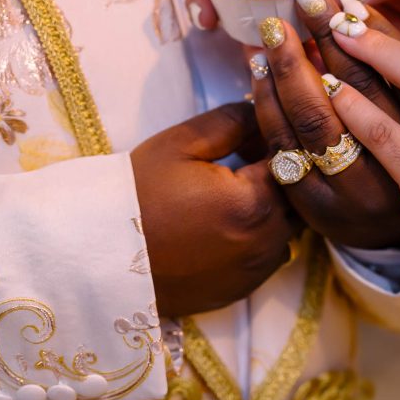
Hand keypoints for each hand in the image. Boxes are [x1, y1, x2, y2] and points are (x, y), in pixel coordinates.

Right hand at [132, 103, 297, 316]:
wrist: (98, 257)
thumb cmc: (136, 194)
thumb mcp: (181, 144)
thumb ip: (233, 121)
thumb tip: (266, 112)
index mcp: (256, 200)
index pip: (296, 162)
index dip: (282, 142)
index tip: (262, 133)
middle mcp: (267, 239)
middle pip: (301, 198)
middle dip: (286, 176)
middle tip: (252, 160)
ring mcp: (258, 268)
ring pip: (291, 228)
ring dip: (277, 208)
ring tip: (238, 192)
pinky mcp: (245, 287)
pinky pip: (272, 255)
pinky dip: (262, 237)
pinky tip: (229, 224)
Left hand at [247, 0, 399, 248]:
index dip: (375, 27)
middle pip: (361, 90)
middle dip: (328, 36)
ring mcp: (360, 192)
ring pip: (318, 123)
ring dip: (291, 70)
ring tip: (275, 32)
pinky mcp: (322, 211)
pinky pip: (287, 154)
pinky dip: (268, 109)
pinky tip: (258, 75)